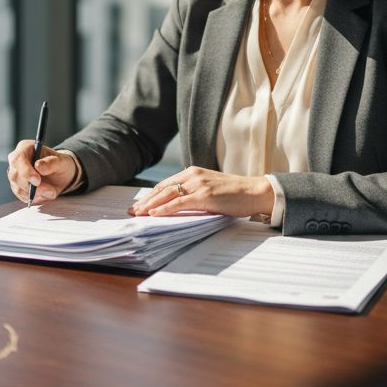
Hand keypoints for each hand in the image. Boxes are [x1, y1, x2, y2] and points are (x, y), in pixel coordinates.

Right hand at [6, 140, 78, 203]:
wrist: (61, 175)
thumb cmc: (60, 164)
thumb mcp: (61, 161)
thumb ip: (51, 163)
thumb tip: (38, 166)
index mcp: (25, 148)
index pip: (18, 159)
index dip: (25, 171)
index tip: (37, 181)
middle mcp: (16, 161)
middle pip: (15, 175)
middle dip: (31, 186)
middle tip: (49, 190)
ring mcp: (16, 174)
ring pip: (18, 188)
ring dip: (36, 194)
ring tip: (51, 191)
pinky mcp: (18, 186)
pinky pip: (22, 196)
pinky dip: (35, 198)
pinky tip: (46, 194)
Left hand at [128, 167, 274, 217]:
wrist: (255, 192)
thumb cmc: (235, 194)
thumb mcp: (210, 190)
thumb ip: (194, 194)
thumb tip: (177, 207)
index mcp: (193, 173)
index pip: (165, 184)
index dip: (151, 195)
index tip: (139, 205)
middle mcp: (192, 175)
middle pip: (162, 188)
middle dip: (145, 201)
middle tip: (132, 211)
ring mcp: (198, 184)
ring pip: (167, 194)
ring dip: (150, 205)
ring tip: (138, 214)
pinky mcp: (204, 195)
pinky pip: (179, 202)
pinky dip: (165, 208)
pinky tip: (155, 214)